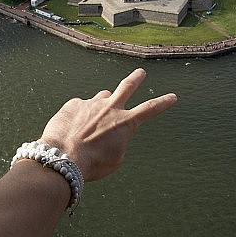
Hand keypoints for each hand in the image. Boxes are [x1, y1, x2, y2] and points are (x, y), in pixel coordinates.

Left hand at [39, 69, 176, 180]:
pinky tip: (71, 131)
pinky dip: (78, 118)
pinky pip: (79, 109)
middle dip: (136, 78)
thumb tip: (108, 132)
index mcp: (125, 123)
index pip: (150, 109)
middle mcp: (110, 108)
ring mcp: (91, 103)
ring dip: (100, 107)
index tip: (172, 96)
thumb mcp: (114, 160)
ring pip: (101, 99)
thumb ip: (117, 142)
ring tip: (91, 124)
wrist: (63, 157)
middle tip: (140, 72)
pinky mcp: (73, 104)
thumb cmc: (92, 164)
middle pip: (127, 87)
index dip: (163, 103)